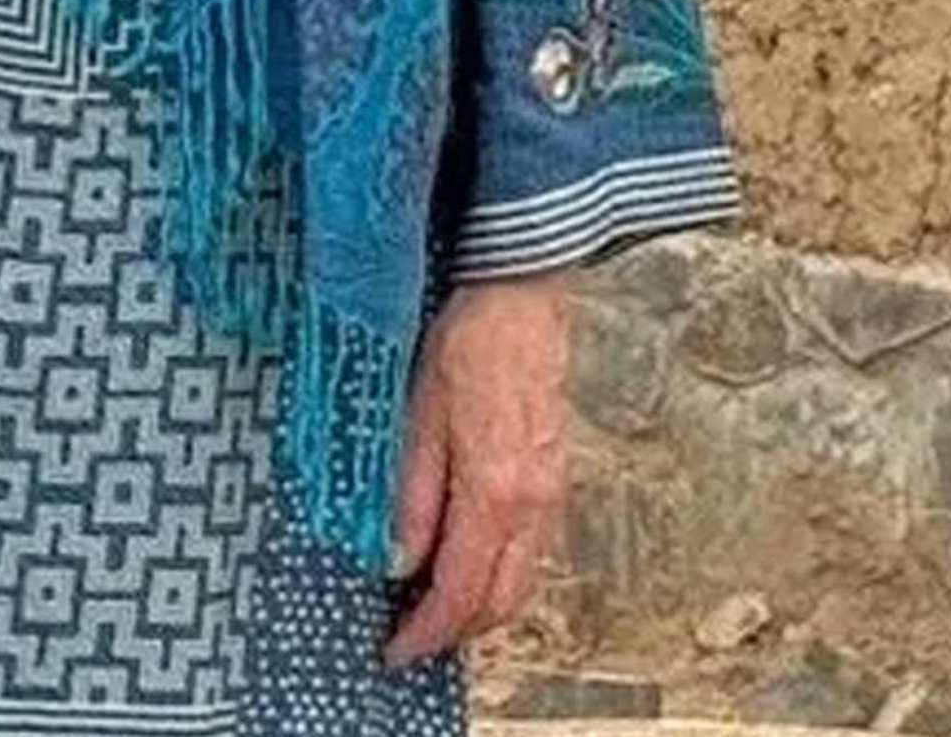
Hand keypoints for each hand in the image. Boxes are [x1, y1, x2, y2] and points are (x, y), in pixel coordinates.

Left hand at [382, 275, 571, 668]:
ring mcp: (552, 496)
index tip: (394, 650)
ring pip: (521, 583)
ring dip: (479, 610)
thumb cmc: (463, 348)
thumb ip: (413, 498)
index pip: (461, 590)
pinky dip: (499, 578)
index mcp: (495, 493)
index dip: (427, 631)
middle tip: (407, 639)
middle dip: (455, 633)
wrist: (519, 301)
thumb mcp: (417, 417)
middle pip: (500, 602)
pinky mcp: (555, 482)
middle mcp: (534, 506)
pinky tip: (465, 567)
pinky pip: (531, 554)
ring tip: (429, 612)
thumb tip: (399, 563)